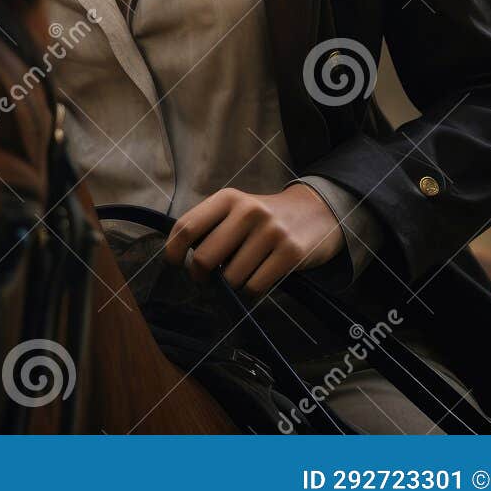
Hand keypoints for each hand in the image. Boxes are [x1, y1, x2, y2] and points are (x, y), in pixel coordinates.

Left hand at [161, 184, 344, 295]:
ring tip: (241, 275)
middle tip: (207, 280)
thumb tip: (180, 257)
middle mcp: (248, 211)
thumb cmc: (264, 219)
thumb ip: (210, 226)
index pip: (186, 227)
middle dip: (200, 277)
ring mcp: (271, 231)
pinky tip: (256, 280)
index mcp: (228, 198)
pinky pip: (254, 287)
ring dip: (231, 286)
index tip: (174, 265)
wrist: (317, 213)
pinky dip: (250, 292)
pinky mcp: (290, 252)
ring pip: (230, 278)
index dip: (173, 251)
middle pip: (204, 258)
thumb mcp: (236, 209)